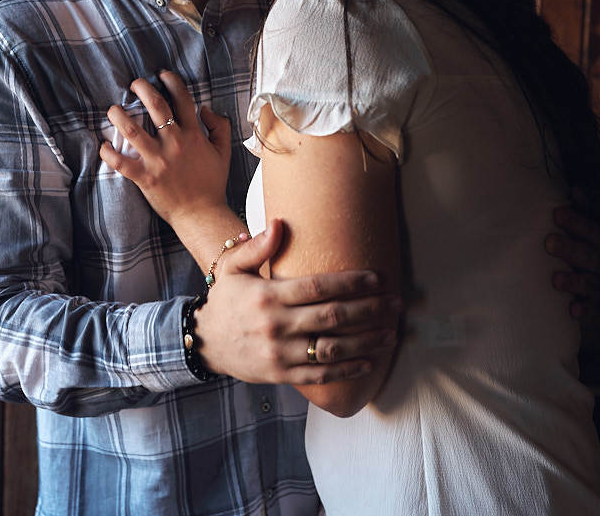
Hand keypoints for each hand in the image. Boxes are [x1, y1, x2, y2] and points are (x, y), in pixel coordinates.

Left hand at [100, 70, 231, 224]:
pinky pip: (121, 163)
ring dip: (119, 115)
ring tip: (112, 109)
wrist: (202, 214)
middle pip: (156, 106)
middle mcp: (175, 144)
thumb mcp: (223, 152)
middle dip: (142, 88)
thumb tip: (205, 109)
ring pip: (133, 130)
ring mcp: (158, 161)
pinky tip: (103, 145)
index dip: (172, 82)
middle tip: (134, 84)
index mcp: (193, 135)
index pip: (183, 100)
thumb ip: (219, 127)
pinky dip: (109, 153)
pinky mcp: (145, 178)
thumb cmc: (212, 184)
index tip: (162, 74)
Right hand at [194, 220, 400, 384]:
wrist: (203, 343)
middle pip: (332, 317)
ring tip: (391, 333)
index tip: (376, 278)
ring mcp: (280, 354)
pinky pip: (320, 376)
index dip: (350, 283)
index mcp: (267, 296)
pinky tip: (369, 362)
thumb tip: (280, 223)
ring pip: (332, 349)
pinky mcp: (282, 375)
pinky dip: (348, 370)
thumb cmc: (225, 300)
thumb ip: (257, 247)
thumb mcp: (232, 268)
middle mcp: (276, 326)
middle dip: (369, 310)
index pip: (317, 288)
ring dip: (366, 341)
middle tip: (396, 304)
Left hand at [546, 202, 599, 319]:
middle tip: (548, 242)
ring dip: (574, 281)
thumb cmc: (592, 240)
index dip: (576, 222)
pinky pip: (593, 308)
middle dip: (570, 249)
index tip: (556, 213)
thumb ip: (586, 208)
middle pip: (590, 255)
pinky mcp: (598, 302)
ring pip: (591, 282)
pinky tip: (573, 311)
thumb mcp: (593, 223)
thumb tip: (576, 187)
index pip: (594, 229)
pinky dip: (584, 310)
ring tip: (555, 280)